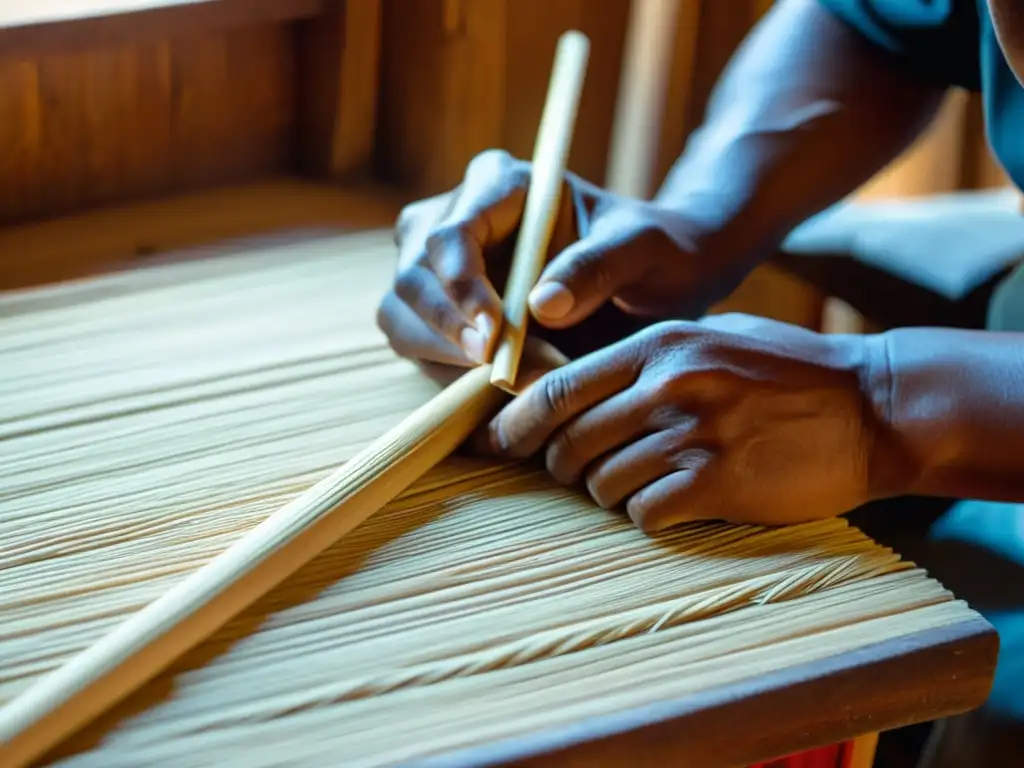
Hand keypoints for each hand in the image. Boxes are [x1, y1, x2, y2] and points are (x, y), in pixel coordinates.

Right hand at [376, 149, 745, 368]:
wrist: (651, 281)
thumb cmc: (651, 252)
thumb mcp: (642, 249)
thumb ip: (597, 266)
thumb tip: (542, 306)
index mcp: (499, 182)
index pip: (452, 233)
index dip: (461, 286)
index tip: (494, 334)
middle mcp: (454, 216)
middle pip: (413, 276)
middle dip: (450, 331)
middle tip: (501, 372)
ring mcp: (437, 266)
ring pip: (401, 315)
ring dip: (445, 357)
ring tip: (512, 380)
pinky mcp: (437, 311)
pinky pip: (417, 344)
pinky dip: (449, 373)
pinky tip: (500, 385)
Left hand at [477, 313, 884, 531]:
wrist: (874, 406)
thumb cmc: (788, 371)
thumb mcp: (712, 337)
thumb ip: (643, 358)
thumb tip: (571, 388)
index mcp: (658, 346)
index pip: (558, 388)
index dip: (515, 423)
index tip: (496, 444)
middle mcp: (667, 387)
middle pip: (569, 442)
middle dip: (559, 466)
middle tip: (576, 472)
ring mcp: (694, 435)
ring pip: (601, 483)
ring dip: (605, 493)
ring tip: (638, 485)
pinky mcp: (720, 484)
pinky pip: (645, 513)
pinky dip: (645, 515)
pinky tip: (669, 504)